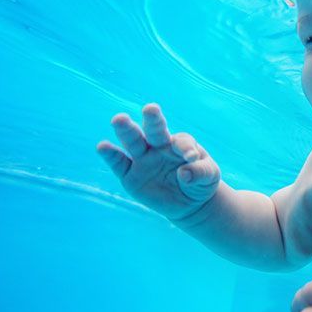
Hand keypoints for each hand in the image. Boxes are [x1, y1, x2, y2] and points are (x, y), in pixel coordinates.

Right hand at [96, 103, 219, 220]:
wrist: (188, 203)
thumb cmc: (200, 182)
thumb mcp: (209, 177)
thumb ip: (200, 173)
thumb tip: (184, 174)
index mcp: (179, 143)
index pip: (181, 141)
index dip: (185, 148)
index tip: (191, 157)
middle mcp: (159, 146)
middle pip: (154, 130)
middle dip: (152, 119)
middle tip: (151, 108)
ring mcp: (143, 159)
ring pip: (133, 141)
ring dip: (126, 130)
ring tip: (119, 120)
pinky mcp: (130, 175)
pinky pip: (119, 164)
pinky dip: (110, 155)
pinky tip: (102, 147)